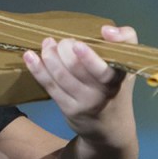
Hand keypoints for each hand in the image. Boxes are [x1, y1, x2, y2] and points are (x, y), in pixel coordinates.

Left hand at [22, 25, 137, 148]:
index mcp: (118, 78)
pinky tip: (30, 57)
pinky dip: (38, 69)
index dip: (90, 58)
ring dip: (50, 57)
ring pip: (61, 76)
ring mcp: (83, 102)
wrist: (110, 128)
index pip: (105, 69)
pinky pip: (50, 86)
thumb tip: (106, 30)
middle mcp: (102, 92)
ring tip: (47, 44)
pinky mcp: (68, 108)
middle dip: (64, 50)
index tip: (78, 45)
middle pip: (76, 68)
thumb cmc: (116, 87)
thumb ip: (125, 39)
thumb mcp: (128, 63)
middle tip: (63, 41)